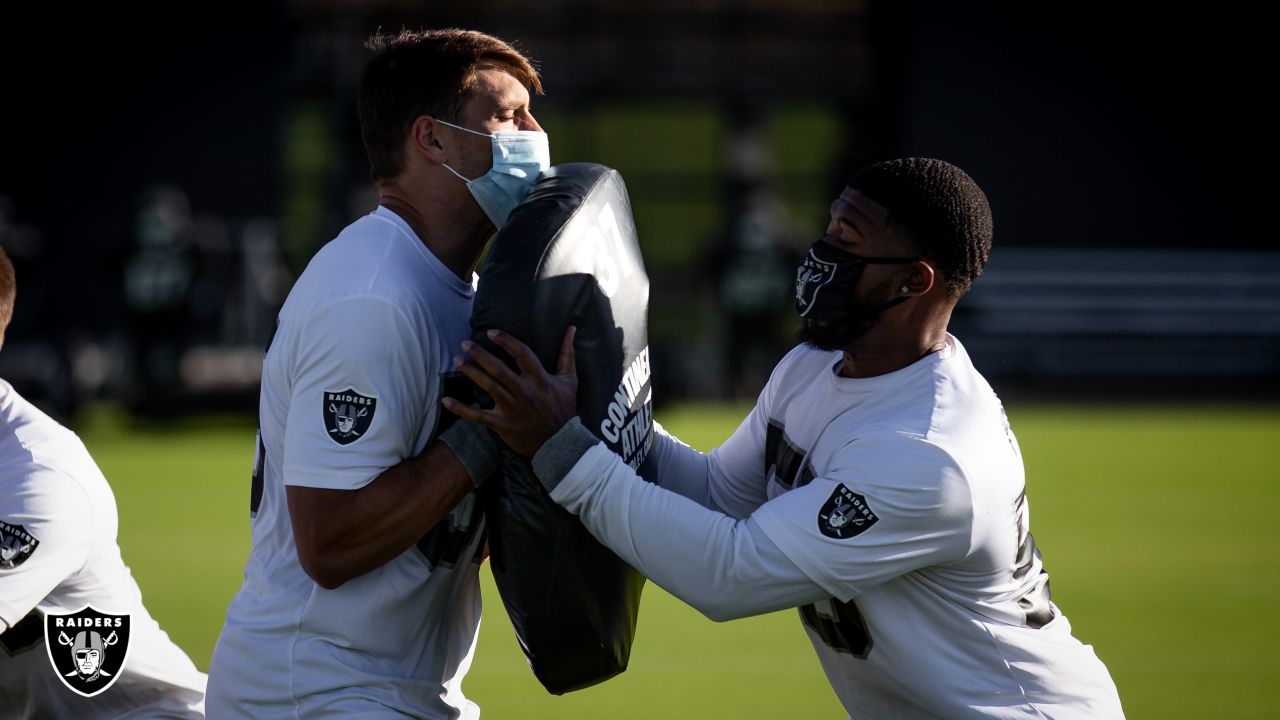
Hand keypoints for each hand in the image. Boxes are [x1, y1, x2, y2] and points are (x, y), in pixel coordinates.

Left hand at [442, 327, 577, 456]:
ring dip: (471, 373)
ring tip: (457, 360)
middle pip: (499, 369)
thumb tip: (571, 329)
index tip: (492, 333)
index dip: (506, 341)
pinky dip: (461, 409)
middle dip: (481, 355)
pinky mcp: (502, 424)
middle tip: (465, 344)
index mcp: (540, 379)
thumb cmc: (564, 409)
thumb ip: (567, 353)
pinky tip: (446, 400)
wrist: (560, 444)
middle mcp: (524, 392)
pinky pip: (478, 416)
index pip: (522, 354)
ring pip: (488, 387)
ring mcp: (512, 409)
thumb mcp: (569, 380)